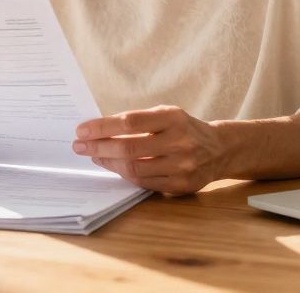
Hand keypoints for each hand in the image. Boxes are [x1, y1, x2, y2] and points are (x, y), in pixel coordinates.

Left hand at [73, 105, 225, 195]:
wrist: (220, 149)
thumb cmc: (184, 128)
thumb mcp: (166, 114)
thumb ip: (137, 120)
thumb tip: (98, 129)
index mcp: (173, 118)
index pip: (130, 122)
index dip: (102, 127)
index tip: (82, 130)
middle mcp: (180, 142)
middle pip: (129, 148)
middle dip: (99, 147)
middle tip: (79, 146)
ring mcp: (182, 166)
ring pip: (134, 168)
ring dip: (108, 162)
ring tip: (94, 155)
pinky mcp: (181, 186)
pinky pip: (144, 182)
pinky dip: (124, 175)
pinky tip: (113, 166)